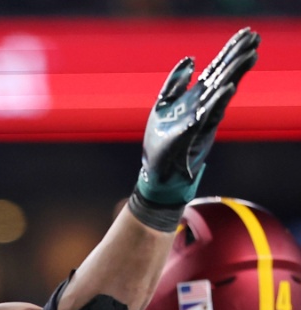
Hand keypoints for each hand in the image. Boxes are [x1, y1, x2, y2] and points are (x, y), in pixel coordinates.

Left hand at [133, 28, 259, 216]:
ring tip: (250, 54)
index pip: (216, 69)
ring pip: (221, 92)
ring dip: (234, 73)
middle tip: (254, 37)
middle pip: (224, 75)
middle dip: (237, 56)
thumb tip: (191, 59)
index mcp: (195, 97)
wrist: (157, 173)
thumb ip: (175, 83)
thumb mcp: (163, 106)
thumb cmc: (160, 143)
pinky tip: (227, 87)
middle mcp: (203, 105)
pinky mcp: (197, 134)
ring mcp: (202, 119)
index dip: (229, 51)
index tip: (246, 33)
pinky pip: (209, 115)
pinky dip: (218, 101)